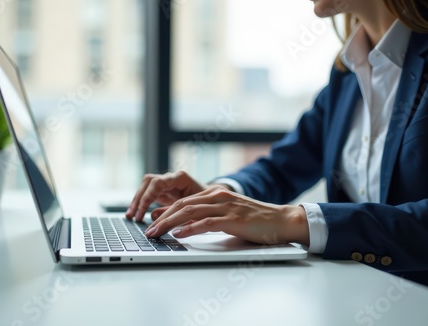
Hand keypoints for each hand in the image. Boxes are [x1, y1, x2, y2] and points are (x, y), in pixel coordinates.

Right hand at [126, 171, 206, 221]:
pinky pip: (148, 194)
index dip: (147, 196)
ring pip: (146, 186)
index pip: (158, 182)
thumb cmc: (207, 204)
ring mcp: (167, 184)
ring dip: (137, 200)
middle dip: (139, 198)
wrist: (214, 201)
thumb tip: (154, 217)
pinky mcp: (163, 192)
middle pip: (148, 182)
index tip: (142, 211)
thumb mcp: (193, 209)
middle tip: (134, 215)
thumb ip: (175, 212)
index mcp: (180, 178)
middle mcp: (171, 178)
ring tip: (131, 216)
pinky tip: (135, 215)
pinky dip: (141, 204)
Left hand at [144, 186, 309, 245]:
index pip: (182, 201)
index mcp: (214, 194)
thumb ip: (205, 217)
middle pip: (182, 205)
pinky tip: (179, 234)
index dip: (164, 212)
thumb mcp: (226, 215)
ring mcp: (226, 206)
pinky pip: (207, 222)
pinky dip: (191, 228)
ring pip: (190, 212)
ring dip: (169, 223)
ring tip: (156, 233)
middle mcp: (217, 196)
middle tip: (147, 230)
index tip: (150, 222)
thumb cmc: (253, 221)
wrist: (280, 220)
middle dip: (161, 218)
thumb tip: (181, 226)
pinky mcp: (234, 219)